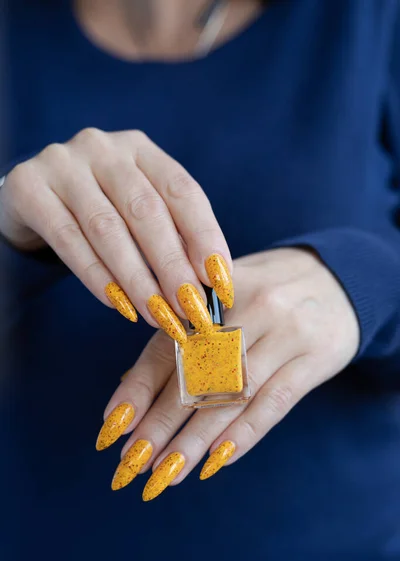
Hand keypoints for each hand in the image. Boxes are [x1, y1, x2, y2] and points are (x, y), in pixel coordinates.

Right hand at [0, 129, 231, 335]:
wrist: (31, 198)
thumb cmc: (98, 209)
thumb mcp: (135, 210)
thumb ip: (168, 236)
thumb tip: (207, 288)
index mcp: (140, 149)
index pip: (182, 191)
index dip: (205, 236)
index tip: (220, 280)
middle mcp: (103, 148)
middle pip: (146, 211)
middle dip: (173, 266)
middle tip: (191, 308)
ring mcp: (63, 164)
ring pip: (108, 229)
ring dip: (138, 280)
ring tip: (159, 315)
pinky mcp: (29, 188)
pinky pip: (69, 240)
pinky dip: (98, 278)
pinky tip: (121, 306)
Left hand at [99, 247, 359, 498]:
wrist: (334, 279)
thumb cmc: (262, 296)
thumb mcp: (219, 305)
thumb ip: (178, 344)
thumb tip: (129, 402)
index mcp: (212, 292)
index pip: (166, 348)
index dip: (137, 392)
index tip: (112, 433)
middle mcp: (247, 307)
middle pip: (195, 376)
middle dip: (159, 426)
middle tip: (132, 466)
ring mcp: (284, 333)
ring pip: (231, 395)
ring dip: (195, 440)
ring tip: (167, 474)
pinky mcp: (313, 358)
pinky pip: (275, 402)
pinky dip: (244, 434)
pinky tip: (217, 460)